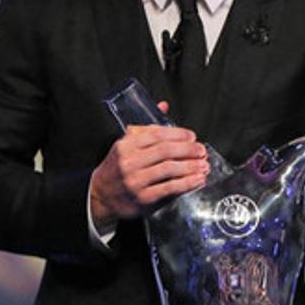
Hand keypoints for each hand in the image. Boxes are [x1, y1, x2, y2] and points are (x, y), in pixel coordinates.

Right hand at [89, 102, 207, 225]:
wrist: (101, 195)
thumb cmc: (117, 168)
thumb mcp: (126, 145)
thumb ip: (146, 128)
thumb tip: (164, 106)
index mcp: (126, 146)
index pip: (156, 135)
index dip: (178, 134)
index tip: (191, 136)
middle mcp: (130, 162)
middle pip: (165, 151)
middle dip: (188, 149)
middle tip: (201, 150)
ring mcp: (136, 181)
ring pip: (169, 169)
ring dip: (191, 166)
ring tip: (203, 165)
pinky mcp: (143, 198)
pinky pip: (169, 188)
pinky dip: (187, 183)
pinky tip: (197, 180)